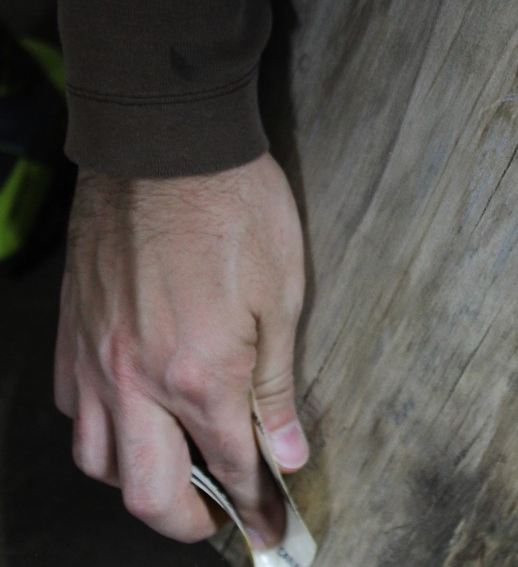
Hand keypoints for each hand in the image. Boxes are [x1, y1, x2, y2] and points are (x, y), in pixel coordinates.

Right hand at [55, 153, 308, 546]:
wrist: (166, 149)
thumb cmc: (236, 212)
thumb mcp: (282, 299)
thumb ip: (277, 386)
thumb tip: (288, 449)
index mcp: (200, 376)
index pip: (232, 466)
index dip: (258, 505)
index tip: (273, 525)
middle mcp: (136, 382)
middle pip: (151, 493)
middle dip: (192, 523)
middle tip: (222, 521)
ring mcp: (94, 361)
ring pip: (98, 461)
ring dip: (138, 484)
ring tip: (175, 476)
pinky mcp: (71, 335)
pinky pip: (71, 411)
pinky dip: (100, 433)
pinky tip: (128, 420)